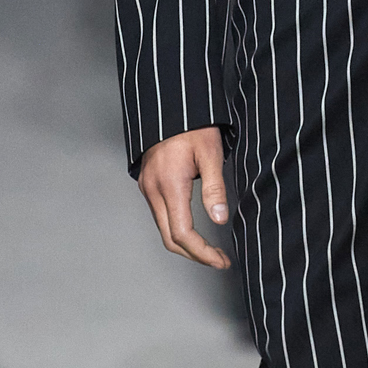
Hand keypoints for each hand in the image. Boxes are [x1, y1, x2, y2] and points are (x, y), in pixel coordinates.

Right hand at [137, 128, 231, 269]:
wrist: (169, 106)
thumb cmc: (193, 126)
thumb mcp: (210, 153)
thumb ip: (214, 188)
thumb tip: (219, 219)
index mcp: (169, 185)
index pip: (182, 234)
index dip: (202, 253)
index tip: (221, 260)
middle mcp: (153, 190)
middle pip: (169, 239)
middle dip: (195, 255)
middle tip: (219, 260)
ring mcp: (147, 188)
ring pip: (163, 229)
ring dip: (186, 244)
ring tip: (211, 249)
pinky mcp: (147, 184)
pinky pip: (160, 216)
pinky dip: (177, 229)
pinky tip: (194, 230)